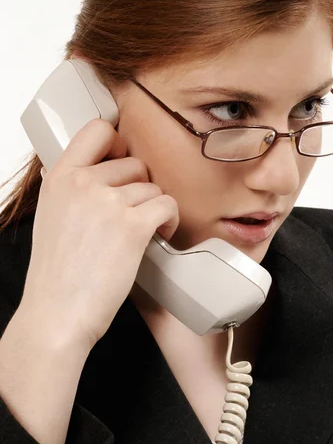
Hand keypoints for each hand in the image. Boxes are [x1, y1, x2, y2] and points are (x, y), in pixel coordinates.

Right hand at [21, 119, 178, 351]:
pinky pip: (167, 205)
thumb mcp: (50, 215)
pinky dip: (170, 221)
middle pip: (134, 164)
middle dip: (139, 189)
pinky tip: (160, 235)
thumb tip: (87, 169)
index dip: (118, 142)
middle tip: (134, 214)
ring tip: (144, 232)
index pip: (97, 130)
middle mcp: (83, 182)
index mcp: (60, 177)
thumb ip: (69, 188)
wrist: (57, 314)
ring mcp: (108, 202)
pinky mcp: (133, 226)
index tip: (123, 159)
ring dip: (154, 209)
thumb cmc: (56, 273)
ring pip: (153, 188)